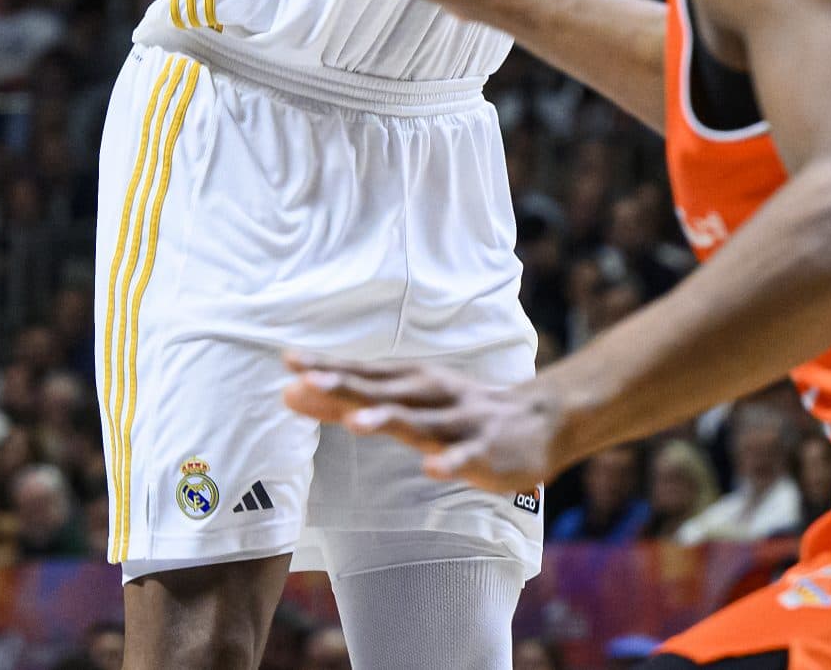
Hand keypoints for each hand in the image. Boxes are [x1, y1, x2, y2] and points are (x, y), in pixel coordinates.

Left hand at [283, 354, 568, 492]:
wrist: (542, 419)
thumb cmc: (459, 411)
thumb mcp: (405, 403)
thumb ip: (350, 401)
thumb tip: (291, 392)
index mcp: (411, 383)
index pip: (362, 373)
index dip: (327, 367)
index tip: (289, 360)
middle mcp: (432, 396)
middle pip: (385, 390)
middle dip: (347, 386)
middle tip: (308, 380)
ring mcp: (460, 422)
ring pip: (421, 421)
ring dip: (389, 419)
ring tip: (356, 421)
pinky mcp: (487, 450)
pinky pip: (466, 457)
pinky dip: (450, 462)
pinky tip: (432, 470)